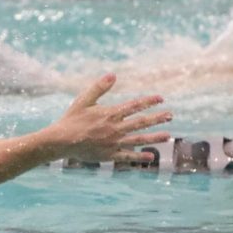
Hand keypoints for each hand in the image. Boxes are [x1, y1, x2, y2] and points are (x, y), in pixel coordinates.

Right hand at [46, 74, 171, 162]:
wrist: (61, 141)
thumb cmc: (71, 119)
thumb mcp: (84, 100)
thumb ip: (99, 87)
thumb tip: (113, 74)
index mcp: (110, 114)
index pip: (134, 106)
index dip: (148, 101)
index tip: (161, 98)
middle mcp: (115, 128)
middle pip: (141, 122)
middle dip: (157, 118)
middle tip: (170, 115)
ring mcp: (113, 143)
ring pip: (138, 139)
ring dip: (155, 137)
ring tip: (168, 136)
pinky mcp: (110, 155)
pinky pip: (128, 156)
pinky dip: (140, 157)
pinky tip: (151, 157)